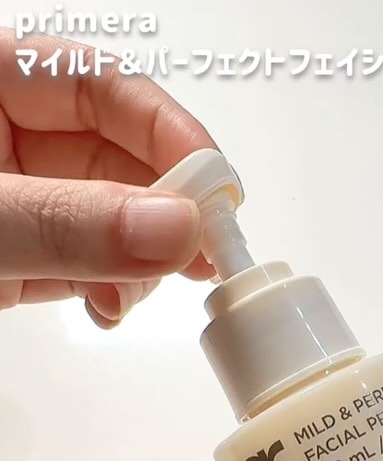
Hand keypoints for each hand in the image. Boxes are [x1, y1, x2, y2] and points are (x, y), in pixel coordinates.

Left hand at [0, 28, 215, 326]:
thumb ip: (67, 222)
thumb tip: (174, 229)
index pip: (104, 87)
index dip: (170, 131)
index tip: (216, 188)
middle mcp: (15, 139)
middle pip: (124, 158)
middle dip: (167, 212)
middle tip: (204, 252)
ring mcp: (28, 199)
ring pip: (120, 218)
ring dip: (145, 261)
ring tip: (132, 291)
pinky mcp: (30, 253)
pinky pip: (94, 262)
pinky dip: (115, 289)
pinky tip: (111, 306)